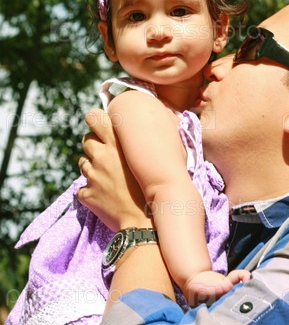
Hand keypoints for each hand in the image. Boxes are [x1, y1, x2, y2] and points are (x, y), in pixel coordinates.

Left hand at [77, 108, 152, 230]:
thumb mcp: (151, 157)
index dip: (95, 120)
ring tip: (110, 179)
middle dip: (94, 146)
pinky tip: (106, 197)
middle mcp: (102, 155)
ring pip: (83, 163)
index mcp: (118, 143)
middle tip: (107, 157)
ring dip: (94, 168)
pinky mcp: (87, 194)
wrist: (146, 222)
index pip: (93, 116)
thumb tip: (145, 128)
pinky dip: (91, 191)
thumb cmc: (155, 187)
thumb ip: (142, 140)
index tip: (100, 126)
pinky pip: (83, 188)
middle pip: (86, 139)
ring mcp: (92, 175)